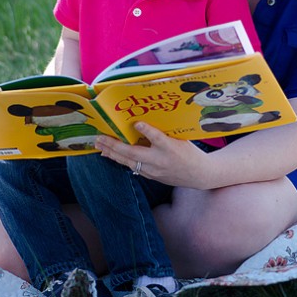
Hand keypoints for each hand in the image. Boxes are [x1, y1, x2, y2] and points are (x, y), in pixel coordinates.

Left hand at [95, 123, 211, 188]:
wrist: (197, 174)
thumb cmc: (189, 152)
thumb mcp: (181, 138)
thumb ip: (164, 131)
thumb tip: (144, 120)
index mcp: (171, 147)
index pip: (157, 138)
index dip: (147, 131)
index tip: (137, 123)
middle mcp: (160, 160)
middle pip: (134, 153)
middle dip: (114, 145)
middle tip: (100, 137)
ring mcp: (153, 170)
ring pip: (128, 161)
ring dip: (112, 153)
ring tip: (99, 145)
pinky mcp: (150, 176)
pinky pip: (131, 166)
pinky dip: (119, 159)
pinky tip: (109, 155)